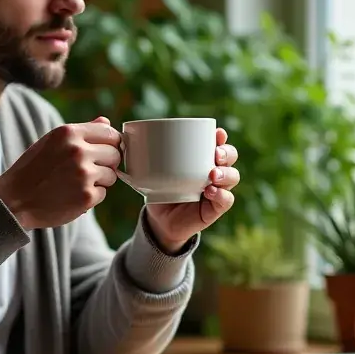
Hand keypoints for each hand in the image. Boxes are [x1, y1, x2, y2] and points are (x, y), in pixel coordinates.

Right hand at [0, 117, 121, 229]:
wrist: (14, 200)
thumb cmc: (33, 169)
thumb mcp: (52, 141)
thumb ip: (82, 131)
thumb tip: (106, 121)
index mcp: (69, 133)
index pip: (110, 132)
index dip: (110, 143)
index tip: (103, 152)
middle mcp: (78, 151)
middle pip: (115, 154)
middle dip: (106, 163)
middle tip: (86, 170)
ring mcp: (83, 174)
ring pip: (112, 175)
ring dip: (100, 181)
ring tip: (76, 183)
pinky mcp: (86, 196)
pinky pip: (103, 193)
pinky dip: (92, 196)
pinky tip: (72, 195)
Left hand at [145, 128, 238, 252]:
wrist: (159, 220)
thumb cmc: (157, 190)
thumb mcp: (151, 171)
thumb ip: (142, 156)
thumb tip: (122, 139)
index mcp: (201, 158)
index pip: (218, 143)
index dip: (220, 137)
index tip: (217, 133)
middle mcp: (213, 171)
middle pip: (230, 156)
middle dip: (226, 152)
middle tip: (215, 154)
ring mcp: (217, 189)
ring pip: (233, 176)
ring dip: (226, 173)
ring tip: (212, 174)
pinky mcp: (215, 208)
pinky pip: (226, 200)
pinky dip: (222, 195)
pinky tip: (210, 192)